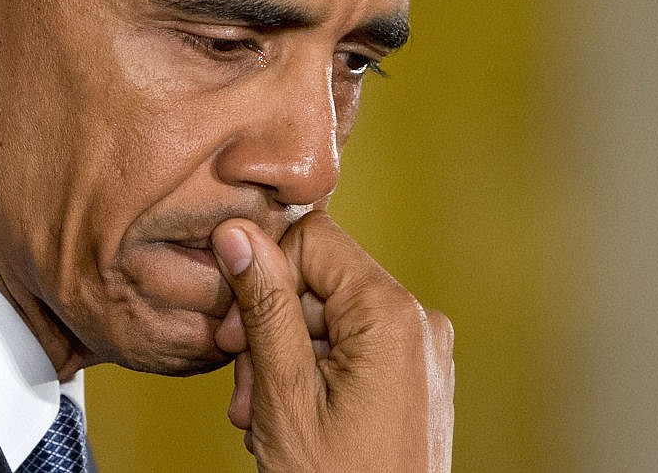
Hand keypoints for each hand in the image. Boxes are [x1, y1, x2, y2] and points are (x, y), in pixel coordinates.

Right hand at [212, 212, 453, 471]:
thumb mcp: (285, 395)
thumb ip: (264, 306)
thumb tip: (238, 233)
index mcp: (392, 314)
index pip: (314, 238)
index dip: (266, 274)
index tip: (235, 330)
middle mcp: (418, 322)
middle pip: (320, 282)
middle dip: (272, 331)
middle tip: (249, 393)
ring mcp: (422, 353)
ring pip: (330, 320)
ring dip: (286, 363)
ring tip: (268, 421)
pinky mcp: (415, 379)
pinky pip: (354, 350)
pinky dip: (315, 378)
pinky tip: (295, 424)